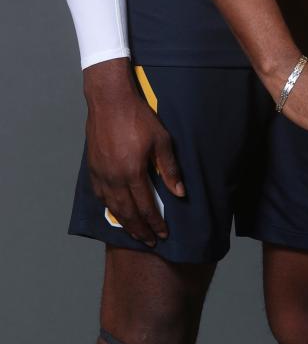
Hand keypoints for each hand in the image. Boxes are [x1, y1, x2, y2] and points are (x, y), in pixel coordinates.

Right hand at [83, 59, 184, 246]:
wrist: (110, 101)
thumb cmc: (139, 118)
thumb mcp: (162, 141)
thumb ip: (170, 169)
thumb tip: (179, 193)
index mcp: (132, 172)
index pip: (145, 206)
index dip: (155, 223)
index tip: (162, 234)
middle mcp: (113, 177)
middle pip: (127, 212)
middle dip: (140, 229)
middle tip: (150, 241)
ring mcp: (100, 173)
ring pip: (112, 207)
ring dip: (124, 222)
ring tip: (135, 232)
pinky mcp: (92, 167)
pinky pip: (100, 195)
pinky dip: (109, 207)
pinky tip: (116, 211)